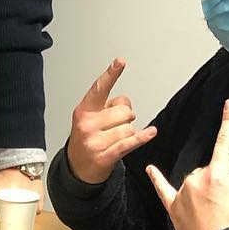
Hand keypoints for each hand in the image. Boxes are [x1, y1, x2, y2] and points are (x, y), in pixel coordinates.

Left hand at [0, 168, 36, 214]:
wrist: (20, 166)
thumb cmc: (3, 177)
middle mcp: (11, 207)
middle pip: (5, 217)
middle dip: (2, 209)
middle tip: (5, 196)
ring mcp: (26, 207)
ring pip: (18, 217)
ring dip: (16, 209)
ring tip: (14, 197)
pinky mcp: (36, 206)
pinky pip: (31, 214)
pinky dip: (29, 209)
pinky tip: (24, 199)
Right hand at [65, 56, 155, 183]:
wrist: (77, 167)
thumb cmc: (88, 138)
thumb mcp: (91, 117)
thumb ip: (108, 105)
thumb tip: (126, 104)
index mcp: (84, 110)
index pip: (99, 88)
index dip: (111, 74)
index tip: (120, 61)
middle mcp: (87, 124)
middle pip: (123, 111)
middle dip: (126, 117)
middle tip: (116, 125)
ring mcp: (94, 142)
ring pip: (128, 128)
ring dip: (128, 133)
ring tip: (115, 138)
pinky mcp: (104, 156)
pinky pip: (129, 143)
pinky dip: (142, 137)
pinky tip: (151, 133)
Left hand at [145, 98, 228, 229]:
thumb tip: (228, 183)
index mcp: (218, 175)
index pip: (226, 141)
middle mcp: (196, 180)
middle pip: (209, 170)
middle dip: (218, 183)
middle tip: (227, 206)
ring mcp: (182, 194)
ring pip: (194, 183)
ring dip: (203, 193)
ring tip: (214, 215)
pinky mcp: (173, 208)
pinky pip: (163, 190)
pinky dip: (157, 180)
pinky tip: (150, 169)